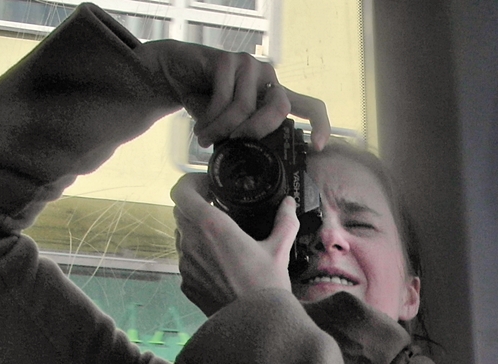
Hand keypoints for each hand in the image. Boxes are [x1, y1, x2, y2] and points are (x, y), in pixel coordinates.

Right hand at [135, 40, 329, 148]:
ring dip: (221, 130)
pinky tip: (200, 127)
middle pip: (279, 108)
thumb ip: (250, 137)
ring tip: (205, 138)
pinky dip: (209, 119)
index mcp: (277, 95)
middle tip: (233, 142)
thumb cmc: (209, 103)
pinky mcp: (227, 59)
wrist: (177, 75)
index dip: (320, 126)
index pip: (311, 107)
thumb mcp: (235, 124)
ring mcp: (249, 65)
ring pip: (244, 107)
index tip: (317, 147)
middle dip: (256, 131)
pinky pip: (222, 98)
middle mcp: (269, 77)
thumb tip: (262, 171)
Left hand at [172, 173, 296, 315]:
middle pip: (181, 211)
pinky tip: (220, 266)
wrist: (254, 324)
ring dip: (196, 232)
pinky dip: (198, 257)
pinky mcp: (185, 282)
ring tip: (220, 241)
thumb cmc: (266, 286)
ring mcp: (185, 263)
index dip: (190, 183)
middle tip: (217, 210)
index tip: (207, 186)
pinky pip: (186, 261)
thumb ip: (284, 221)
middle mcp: (191, 241)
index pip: (181, 190)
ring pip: (182, 236)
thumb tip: (289, 204)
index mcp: (211, 226)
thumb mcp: (279, 250)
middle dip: (196, 207)